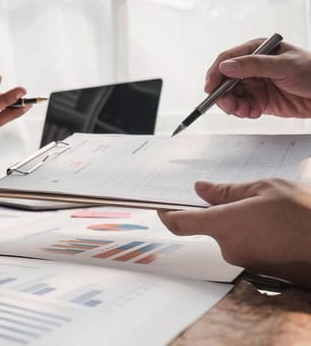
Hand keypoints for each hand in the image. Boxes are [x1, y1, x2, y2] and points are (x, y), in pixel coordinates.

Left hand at [157, 179, 310, 287]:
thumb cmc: (304, 214)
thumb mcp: (266, 189)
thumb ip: (228, 190)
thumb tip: (200, 189)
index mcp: (224, 224)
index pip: (180, 222)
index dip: (166, 213)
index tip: (161, 206)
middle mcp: (228, 247)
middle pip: (210, 227)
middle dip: (221, 211)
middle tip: (243, 197)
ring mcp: (243, 261)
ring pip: (230, 236)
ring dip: (242, 222)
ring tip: (271, 211)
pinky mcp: (258, 270)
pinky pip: (247, 246)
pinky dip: (255, 234)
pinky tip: (276, 225)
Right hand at [206, 38, 310, 118]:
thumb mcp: (283, 65)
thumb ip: (254, 65)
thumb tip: (226, 67)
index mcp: (257, 51)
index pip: (228, 60)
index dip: (216, 73)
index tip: (210, 88)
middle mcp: (253, 67)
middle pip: (225, 81)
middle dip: (223, 94)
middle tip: (228, 105)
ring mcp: (256, 84)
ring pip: (232, 96)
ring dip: (233, 105)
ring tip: (243, 111)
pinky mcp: (260, 100)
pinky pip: (243, 107)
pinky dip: (244, 112)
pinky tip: (253, 112)